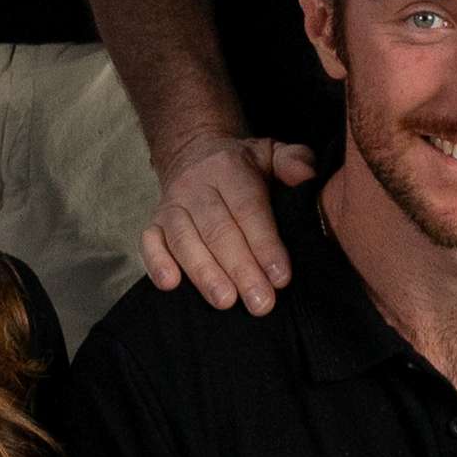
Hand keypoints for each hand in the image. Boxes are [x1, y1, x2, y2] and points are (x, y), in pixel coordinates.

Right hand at [140, 135, 309, 312]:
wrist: (196, 155)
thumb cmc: (243, 166)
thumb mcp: (272, 153)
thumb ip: (294, 160)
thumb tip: (306, 175)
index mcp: (229, 169)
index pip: (248, 208)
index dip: (264, 243)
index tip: (281, 276)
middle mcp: (196, 186)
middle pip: (218, 230)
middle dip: (240, 269)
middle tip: (260, 302)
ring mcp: (172, 205)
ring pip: (184, 240)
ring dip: (204, 273)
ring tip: (225, 301)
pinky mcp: (155, 224)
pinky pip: (150, 242)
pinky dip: (156, 262)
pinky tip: (171, 284)